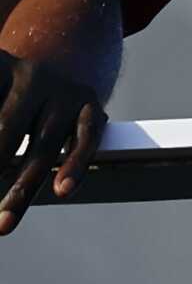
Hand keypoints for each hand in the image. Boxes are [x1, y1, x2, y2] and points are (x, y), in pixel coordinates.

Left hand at [0, 52, 109, 236]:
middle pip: (5, 132)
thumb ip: (0, 132)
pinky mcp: (90, 105)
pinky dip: (73, 165)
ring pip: (42, 145)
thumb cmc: (6, 95)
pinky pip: (84, 139)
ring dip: (21, 190)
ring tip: (4, 223)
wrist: (54, 60)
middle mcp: (28, 74)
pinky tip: (63, 190)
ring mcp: (63, 89)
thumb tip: (1, 167)